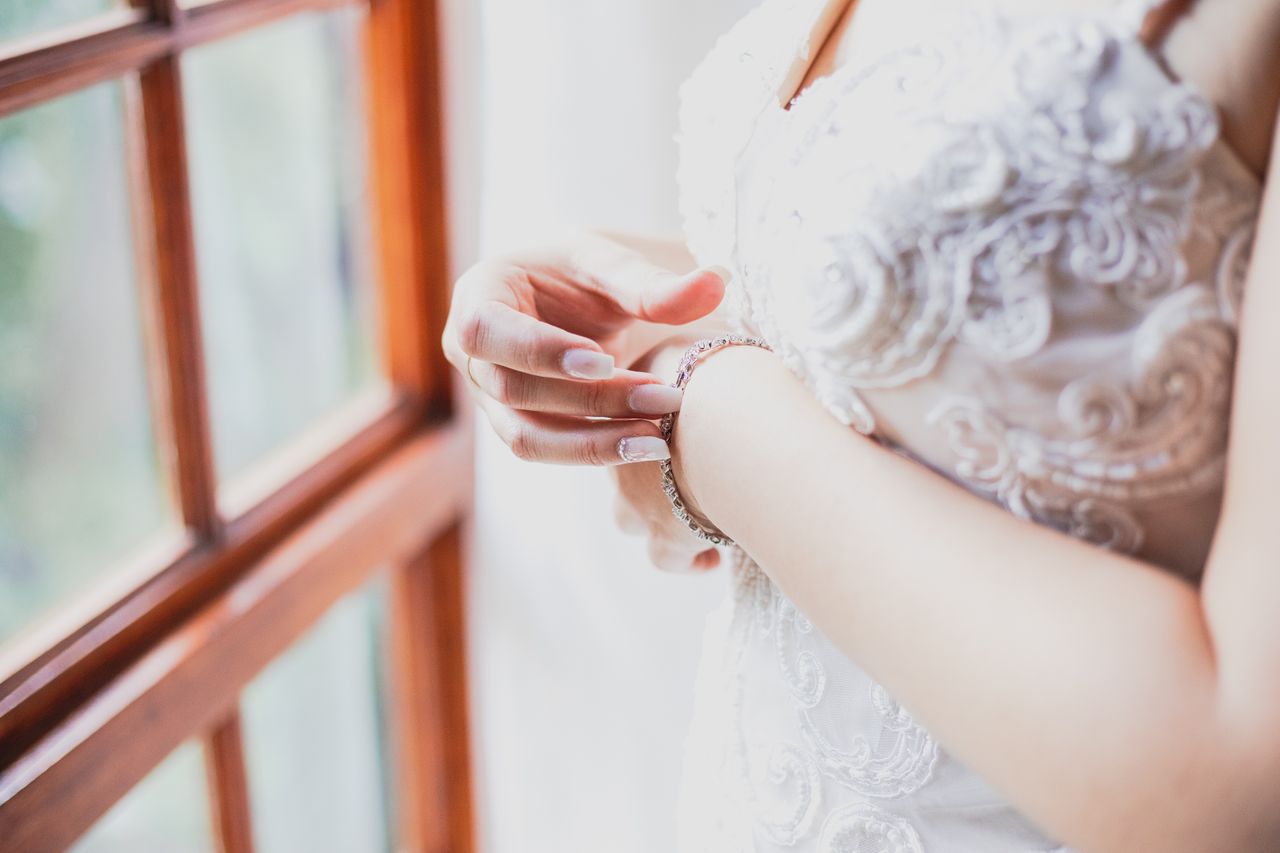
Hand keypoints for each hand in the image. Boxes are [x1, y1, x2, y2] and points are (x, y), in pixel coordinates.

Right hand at [441, 230, 728, 465]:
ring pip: (527, 437)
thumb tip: (717, 283)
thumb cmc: (581, 275)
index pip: (487, 332)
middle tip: (664, 397)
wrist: (572, 302)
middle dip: (591, 399)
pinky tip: (648, 446)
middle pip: (515, 390)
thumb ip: (656, 283)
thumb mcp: (612, 267)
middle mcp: (470, 353)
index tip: (604, 360)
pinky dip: (597, 451)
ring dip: (594, 441)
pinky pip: (549, 451)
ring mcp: (488, 398)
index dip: (541, 351)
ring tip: (658, 440)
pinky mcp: (517, 426)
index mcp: (478, 296)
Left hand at [608, 334, 721, 571]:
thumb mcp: (711, 345)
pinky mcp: (665, 536)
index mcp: (634, 391)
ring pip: (634, 517)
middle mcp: (621, 444)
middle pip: (622, 462)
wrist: (735, 424)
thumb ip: (705, 337)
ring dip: (663, 521)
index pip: (632, 407)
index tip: (681, 422)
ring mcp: (636, 495)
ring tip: (703, 522)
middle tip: (679, 472)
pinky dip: (689, 559)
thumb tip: (717, 282)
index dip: (654, 418)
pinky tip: (711, 558)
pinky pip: (669, 558)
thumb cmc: (731, 376)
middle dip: (646, 471)